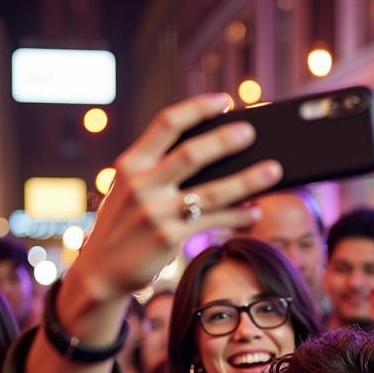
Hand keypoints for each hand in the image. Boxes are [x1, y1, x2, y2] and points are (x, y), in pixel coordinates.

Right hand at [68, 92, 282, 303]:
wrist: (100, 271)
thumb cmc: (123, 226)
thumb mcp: (128, 190)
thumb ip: (156, 170)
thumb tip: (210, 154)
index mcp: (131, 164)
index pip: (167, 123)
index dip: (197, 108)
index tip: (225, 100)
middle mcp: (142, 184)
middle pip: (192, 153)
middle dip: (226, 140)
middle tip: (252, 132)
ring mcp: (156, 212)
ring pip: (211, 192)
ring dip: (247, 180)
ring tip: (273, 171)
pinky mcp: (169, 238)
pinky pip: (213, 222)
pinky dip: (237, 215)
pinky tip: (254, 210)